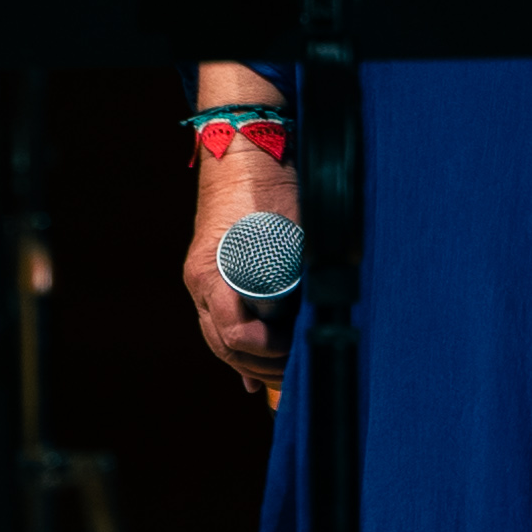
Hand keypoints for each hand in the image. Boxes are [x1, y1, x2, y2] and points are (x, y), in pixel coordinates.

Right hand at [178, 64, 294, 402]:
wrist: (241, 148)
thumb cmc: (269, 184)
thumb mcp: (293, 228)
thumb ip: (305, 271)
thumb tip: (331, 308)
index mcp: (214, 273)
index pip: (235, 335)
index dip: (269, 351)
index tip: (298, 345)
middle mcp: (200, 283)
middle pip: (224, 348)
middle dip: (264, 366)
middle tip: (303, 372)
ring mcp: (201, 282)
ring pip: (219, 342)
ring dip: (253, 364)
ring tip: (289, 376)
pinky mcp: (210, 279)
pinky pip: (220, 327)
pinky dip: (241, 354)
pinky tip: (253, 382)